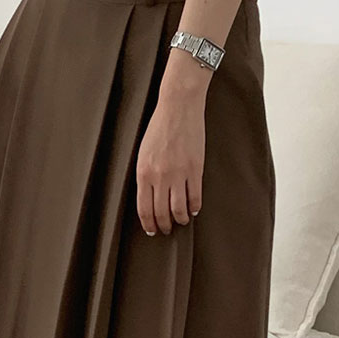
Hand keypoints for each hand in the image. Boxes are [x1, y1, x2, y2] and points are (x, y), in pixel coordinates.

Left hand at [137, 56, 207, 237]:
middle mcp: (159, 177)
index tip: (152, 230)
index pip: (144, 208)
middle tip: (167, 229)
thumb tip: (150, 197)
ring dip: (180, 219)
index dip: (149, 223)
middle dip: (164, 225)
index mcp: (143, 173)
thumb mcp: (144, 152)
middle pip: (161, 213)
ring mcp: (178, 174)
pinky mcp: (194, 169)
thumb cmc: (159, 127)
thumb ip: (146, 175)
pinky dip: (194, 207)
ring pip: (179, 209)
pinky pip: (195, 197)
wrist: (178, 108)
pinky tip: (194, 209)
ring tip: (182, 220)